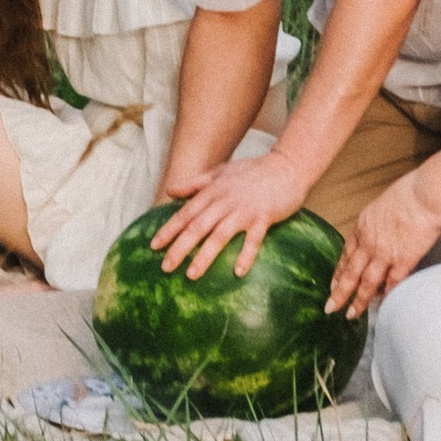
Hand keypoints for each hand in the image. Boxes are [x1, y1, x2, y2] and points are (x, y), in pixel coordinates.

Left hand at [152, 147, 310, 281]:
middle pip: (198, 227)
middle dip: (180, 248)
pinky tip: (238, 272)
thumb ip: (195, 183)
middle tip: (165, 267)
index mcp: (213, 191)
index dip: (169, 229)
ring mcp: (244, 210)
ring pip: (220, 235)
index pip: (186, 213)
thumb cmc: (253, 171)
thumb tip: (170, 191)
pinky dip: (246, 255)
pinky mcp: (264, 218)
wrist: (287, 166)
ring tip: (191, 275)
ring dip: (204, 256)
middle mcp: (225, 201)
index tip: (154, 245)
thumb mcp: (220, 172)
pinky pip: (253, 240)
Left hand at [329, 173, 440, 315]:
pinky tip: (382, 305)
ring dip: (358, 301)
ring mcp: (385, 254)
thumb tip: (381, 230)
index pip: (346, 254)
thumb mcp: (383, 204)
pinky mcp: (403, 261)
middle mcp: (369, 242)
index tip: (333, 285)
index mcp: (363, 227)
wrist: (424, 196)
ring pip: (367, 283)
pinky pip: (392, 283)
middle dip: (339, 293)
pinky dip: (386, 295)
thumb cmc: (409, 194)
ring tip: (352, 314)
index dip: (338, 272)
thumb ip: (378, 223)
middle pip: (350, 273)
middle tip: (331, 307)